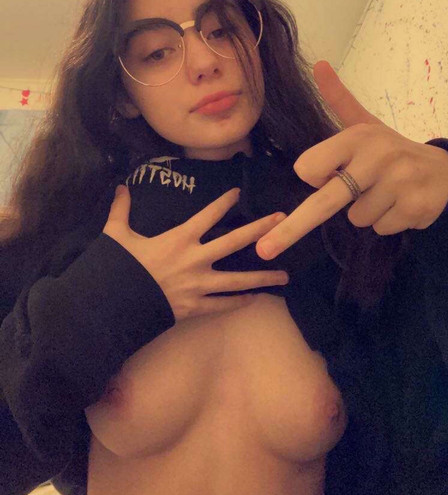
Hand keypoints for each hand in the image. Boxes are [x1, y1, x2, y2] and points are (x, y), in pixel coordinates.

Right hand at [103, 185, 289, 320]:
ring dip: (263, 277)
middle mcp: (195, 259)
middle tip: (282, 221)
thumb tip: (121, 188)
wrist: (114, 304)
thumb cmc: (118, 268)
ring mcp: (198, 284)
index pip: (208, 215)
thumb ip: (121, 210)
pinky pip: (222, 305)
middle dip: (260, 229)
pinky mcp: (195, 306)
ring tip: (285, 275)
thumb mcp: (116, 235)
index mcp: (179, 238)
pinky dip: (239, 303)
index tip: (238, 193)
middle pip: (235, 241)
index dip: (224, 202)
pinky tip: (254, 300)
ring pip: (238, 279)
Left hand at [256, 60, 447, 259]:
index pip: (309, 168)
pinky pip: (379, 229)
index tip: (331, 173)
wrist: (443, 168)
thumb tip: (320, 65)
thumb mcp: (365, 123)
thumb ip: (339, 99)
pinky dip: (387, 222)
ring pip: (356, 219)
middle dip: (291, 229)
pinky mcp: (414, 207)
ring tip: (386, 192)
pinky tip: (401, 203)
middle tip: (264, 249)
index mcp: (356, 137)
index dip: (314, 177)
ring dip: (367, 212)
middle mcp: (376, 156)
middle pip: (324, 201)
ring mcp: (397, 183)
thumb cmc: (391, 150)